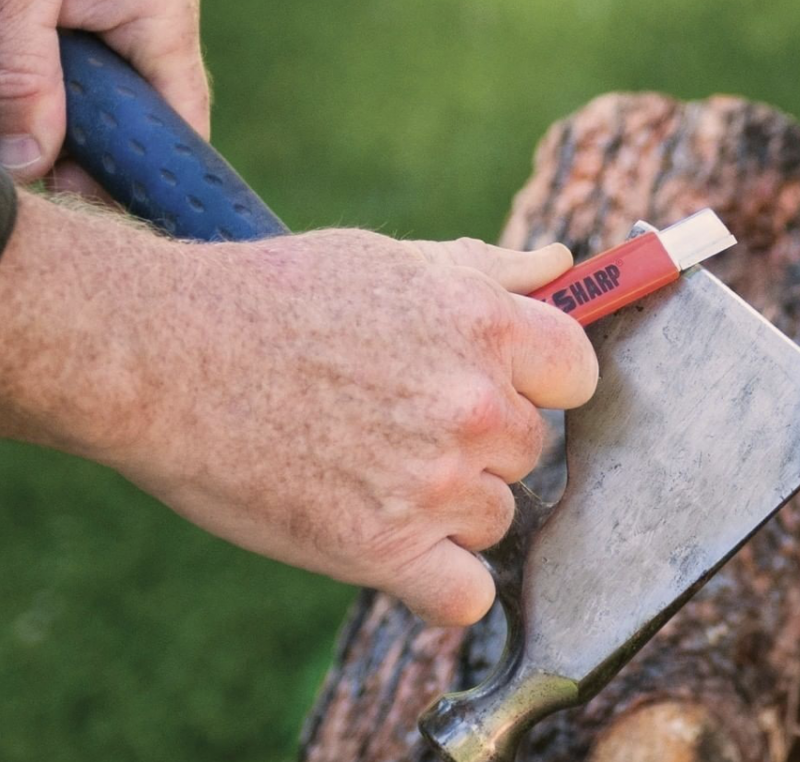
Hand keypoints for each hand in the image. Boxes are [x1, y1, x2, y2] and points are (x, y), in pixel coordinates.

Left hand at [0, 0, 208, 190]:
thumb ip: (22, 73)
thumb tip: (31, 164)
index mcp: (162, 15)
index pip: (182, 127)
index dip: (146, 179)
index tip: (99, 220)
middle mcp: (155, 15)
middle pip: (139, 118)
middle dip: (86, 153)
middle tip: (33, 174)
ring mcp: (123, 1)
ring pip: (102, 91)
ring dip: (57, 115)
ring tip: (18, 127)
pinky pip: (76, 58)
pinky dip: (43, 80)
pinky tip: (21, 89)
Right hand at [113, 231, 597, 625]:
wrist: (167, 353)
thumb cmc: (279, 295)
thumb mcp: (393, 259)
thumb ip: (492, 269)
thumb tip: (561, 265)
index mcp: (484, 325)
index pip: (578, 374)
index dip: (544, 380)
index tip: (511, 385)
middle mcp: (471, 404)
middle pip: (530, 450)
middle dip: (483, 441)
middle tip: (407, 421)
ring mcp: (431, 481)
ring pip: (495, 517)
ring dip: (450, 505)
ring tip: (374, 467)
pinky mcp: (381, 547)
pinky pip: (464, 594)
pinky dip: (437, 580)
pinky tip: (397, 545)